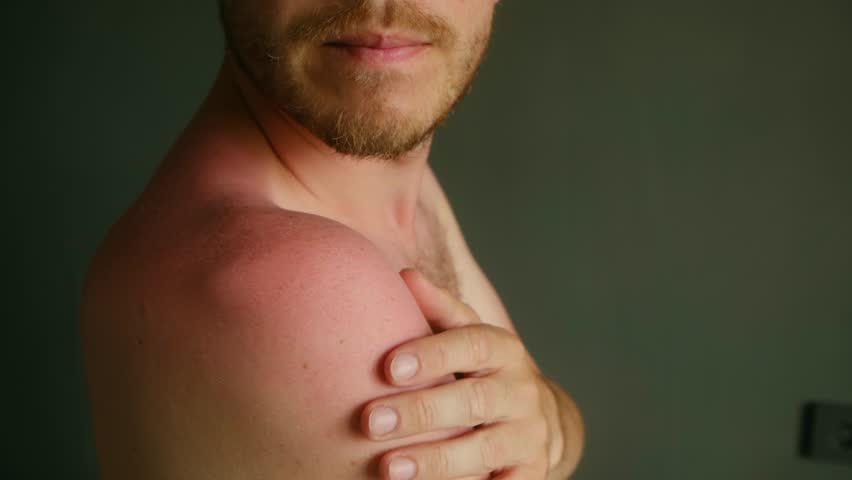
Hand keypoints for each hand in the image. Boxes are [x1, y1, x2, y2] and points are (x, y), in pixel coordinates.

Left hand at [360, 268, 557, 479]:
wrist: (540, 423)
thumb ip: (438, 310)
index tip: (388, 368)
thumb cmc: (481, 372)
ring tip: (387, 469)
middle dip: (421, 411)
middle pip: (473, 400)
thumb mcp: (468, 337)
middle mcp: (520, 391)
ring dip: (435, 460)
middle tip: (370, 422)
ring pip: (483, 450)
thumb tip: (404, 276)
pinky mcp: (530, 474)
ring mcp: (528, 435)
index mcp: (503, 350)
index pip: (472, 344)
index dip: (433, 355)